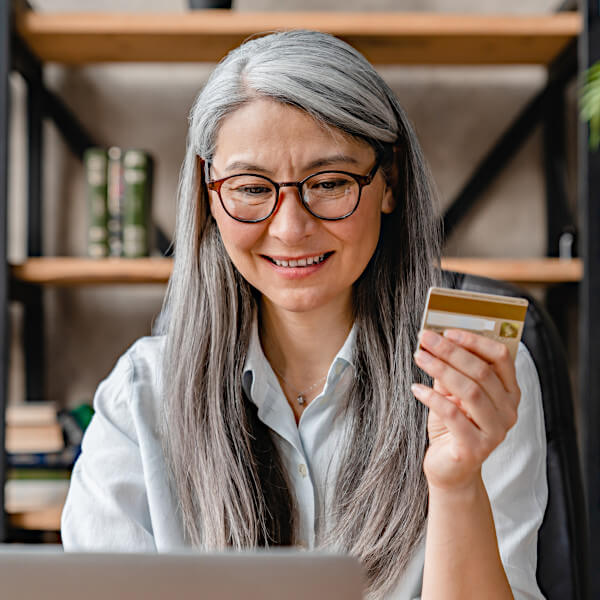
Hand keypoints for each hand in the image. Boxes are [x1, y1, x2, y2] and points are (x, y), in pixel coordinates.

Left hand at [411, 329, 520, 491]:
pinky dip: (432, 397)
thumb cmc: (453, 426)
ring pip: (469, 391)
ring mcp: (495, 432)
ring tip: (419, 356)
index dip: (475, 340)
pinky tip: (416, 388)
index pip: (501, 357)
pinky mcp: (475, 448)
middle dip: (450, 351)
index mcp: (509, 392)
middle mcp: (508, 411)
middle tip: (425, 338)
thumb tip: (436, 340)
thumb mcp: (453, 394)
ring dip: (440, 368)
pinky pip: (453, 415)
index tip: (447, 330)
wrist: (451, 471)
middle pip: (482, 371)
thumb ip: (452, 370)